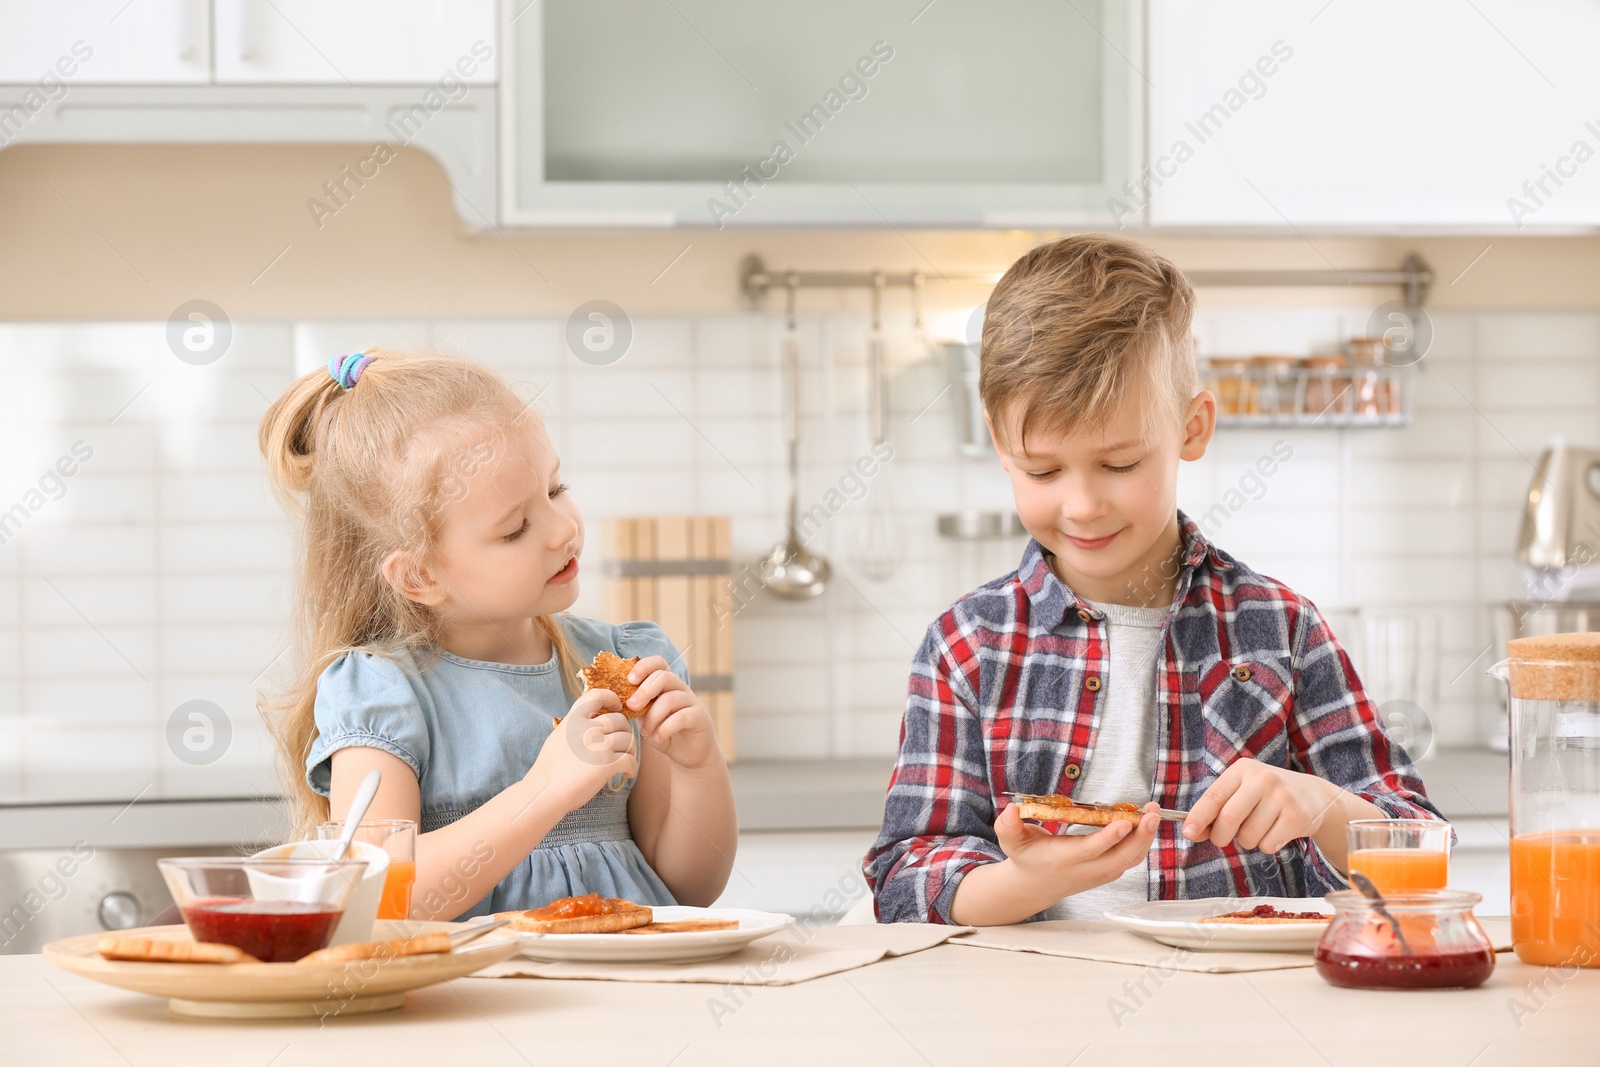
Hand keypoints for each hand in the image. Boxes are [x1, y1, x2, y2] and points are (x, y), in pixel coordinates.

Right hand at [525, 689, 637, 811]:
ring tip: (626, 761)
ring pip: (628, 740)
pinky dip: (632, 768)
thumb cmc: (550, 769)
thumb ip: (576, 726)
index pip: (596, 695)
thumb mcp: (559, 737)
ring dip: (631, 751)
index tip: (618, 706)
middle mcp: (587, 729)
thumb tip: (593, 720)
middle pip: (620, 720)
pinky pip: (630, 760)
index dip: (612, 697)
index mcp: (574, 720)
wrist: (545, 792)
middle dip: (626, 731)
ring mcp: (598, 746)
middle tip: (624, 744)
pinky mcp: (606, 764)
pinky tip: (627, 773)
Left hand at [623, 656, 720, 769]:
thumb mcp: (645, 717)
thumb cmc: (663, 732)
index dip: (643, 666)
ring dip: (653, 717)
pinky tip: (657, 739)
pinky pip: (682, 717)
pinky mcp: (699, 716)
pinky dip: (665, 729)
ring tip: (645, 733)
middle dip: (644, 691)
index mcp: (665, 684)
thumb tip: (614, 698)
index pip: (658, 662)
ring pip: (670, 699)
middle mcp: (680, 688)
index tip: (629, 680)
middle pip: (663, 676)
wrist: (688, 753)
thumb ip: (636, 706)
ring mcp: (691, 701)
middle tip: (631, 707)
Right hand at [994, 802, 1161, 898]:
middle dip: (1141, 835)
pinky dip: (1141, 843)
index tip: (1126, 821)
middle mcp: (1086, 870)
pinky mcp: (1107, 873)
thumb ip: (1008, 826)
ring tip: (1154, 813)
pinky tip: (1146, 823)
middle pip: (1120, 857)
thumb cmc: (1024, 858)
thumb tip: (1010, 809)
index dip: (1110, 836)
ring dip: (1146, 838)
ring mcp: (1099, 874)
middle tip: (1153, 812)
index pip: (1091, 849)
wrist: (1034, 886)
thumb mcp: (1011, 841)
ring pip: (1130, 860)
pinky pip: (1130, 860)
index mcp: (1064, 860)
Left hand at [1181, 760, 1342, 853]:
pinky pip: (1268, 845)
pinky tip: (1276, 832)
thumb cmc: (1268, 796)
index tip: (1188, 832)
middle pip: (1228, 819)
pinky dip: (1266, 846)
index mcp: (1243, 770)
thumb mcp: (1243, 791)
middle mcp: (1262, 779)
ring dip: (1247, 842)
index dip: (1198, 817)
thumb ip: (1218, 809)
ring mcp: (1282, 797)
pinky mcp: (1296, 816)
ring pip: (1248, 836)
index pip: (1214, 796)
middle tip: (1222, 840)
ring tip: (1258, 828)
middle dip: (1220, 837)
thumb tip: (1192, 832)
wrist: (1314, 795)